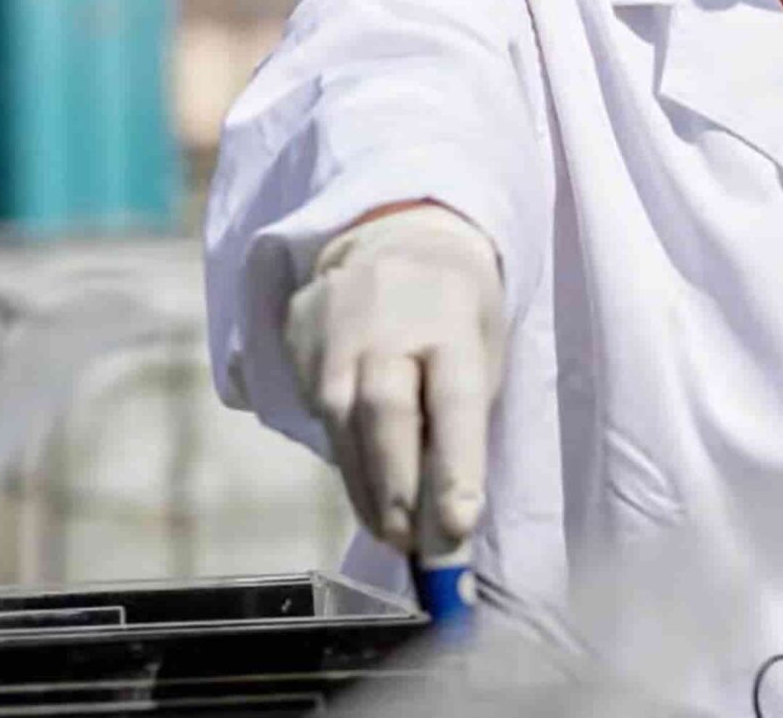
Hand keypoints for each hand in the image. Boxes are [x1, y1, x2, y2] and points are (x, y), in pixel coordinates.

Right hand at [285, 203, 504, 552]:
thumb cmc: (456, 310)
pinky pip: (321, 415)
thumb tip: (452, 519)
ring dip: (368, 490)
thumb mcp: (482, 348)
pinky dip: (347, 462)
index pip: (454, 399)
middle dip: (399, 488)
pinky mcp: (300, 343)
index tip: (458, 525)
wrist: (394, 238)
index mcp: (452, 320)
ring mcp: (335, 332)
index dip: (454, 465)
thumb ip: (466, 423)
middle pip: (385, 413)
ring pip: (343, 423)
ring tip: (393, 535)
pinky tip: (365, 492)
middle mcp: (388, 325)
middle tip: (414, 545)